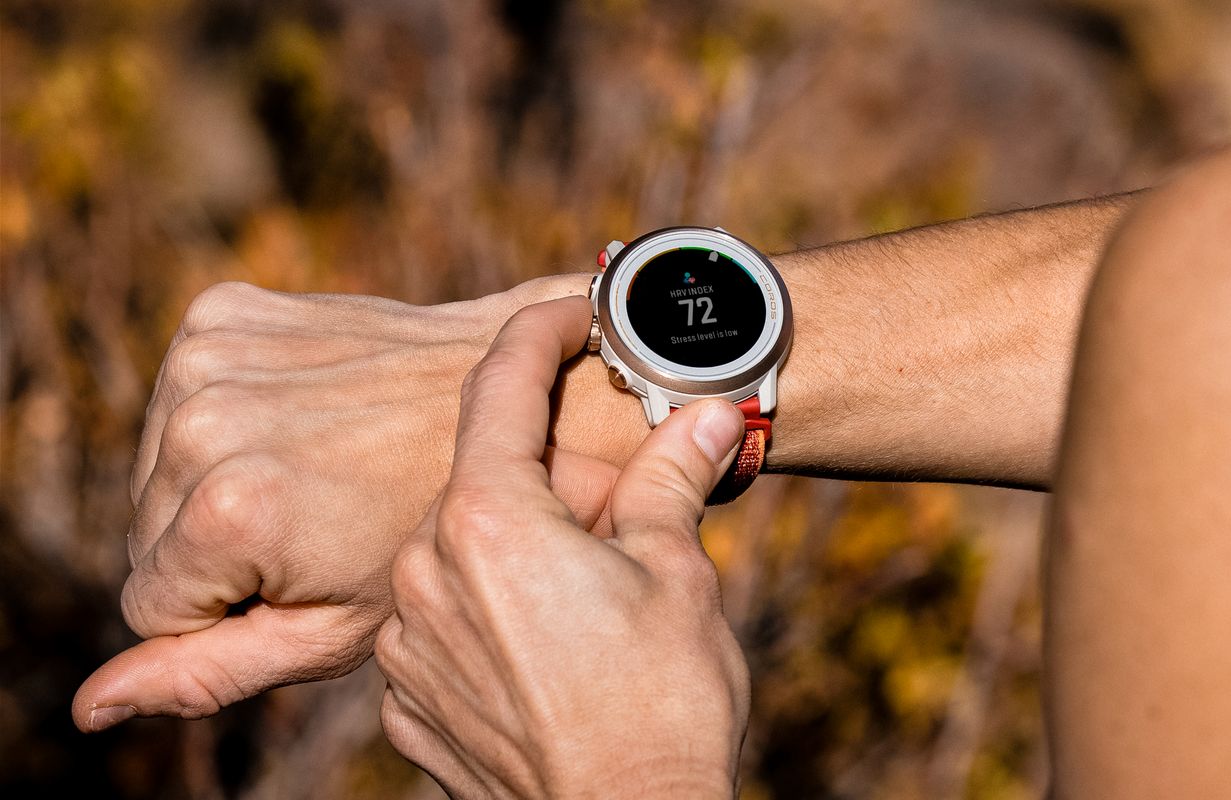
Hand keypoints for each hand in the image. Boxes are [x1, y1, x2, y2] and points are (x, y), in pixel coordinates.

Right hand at [73, 276, 646, 730]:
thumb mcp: (339, 627)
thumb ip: (211, 672)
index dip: (231, 608)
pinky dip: (231, 418)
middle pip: (147, 534)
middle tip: (329, 521)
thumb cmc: (442, 525)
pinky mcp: (220, 312)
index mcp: (229, 508)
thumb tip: (91, 707)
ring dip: (223, 480)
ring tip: (326, 471)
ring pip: (158, 471)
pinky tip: (312, 420)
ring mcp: (206, 355)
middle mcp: (201, 423)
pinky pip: (179, 402)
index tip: (311, 574)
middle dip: (223, 547)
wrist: (513, 391)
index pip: (151, 608)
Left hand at [376, 298, 748, 798]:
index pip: (501, 386)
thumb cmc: (662, 704)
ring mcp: (406, 644)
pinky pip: (445, 628)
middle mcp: (422, 570)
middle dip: (550, 474)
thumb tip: (707, 414)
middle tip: (623, 493)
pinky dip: (492, 618)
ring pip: (459, 554)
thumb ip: (672, 479)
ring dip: (519, 550)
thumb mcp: (679, 572)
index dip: (541, 333)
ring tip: (595, 590)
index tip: (575, 314)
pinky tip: (554, 647)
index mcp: (488, 520)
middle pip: (483, 479)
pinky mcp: (407, 703)